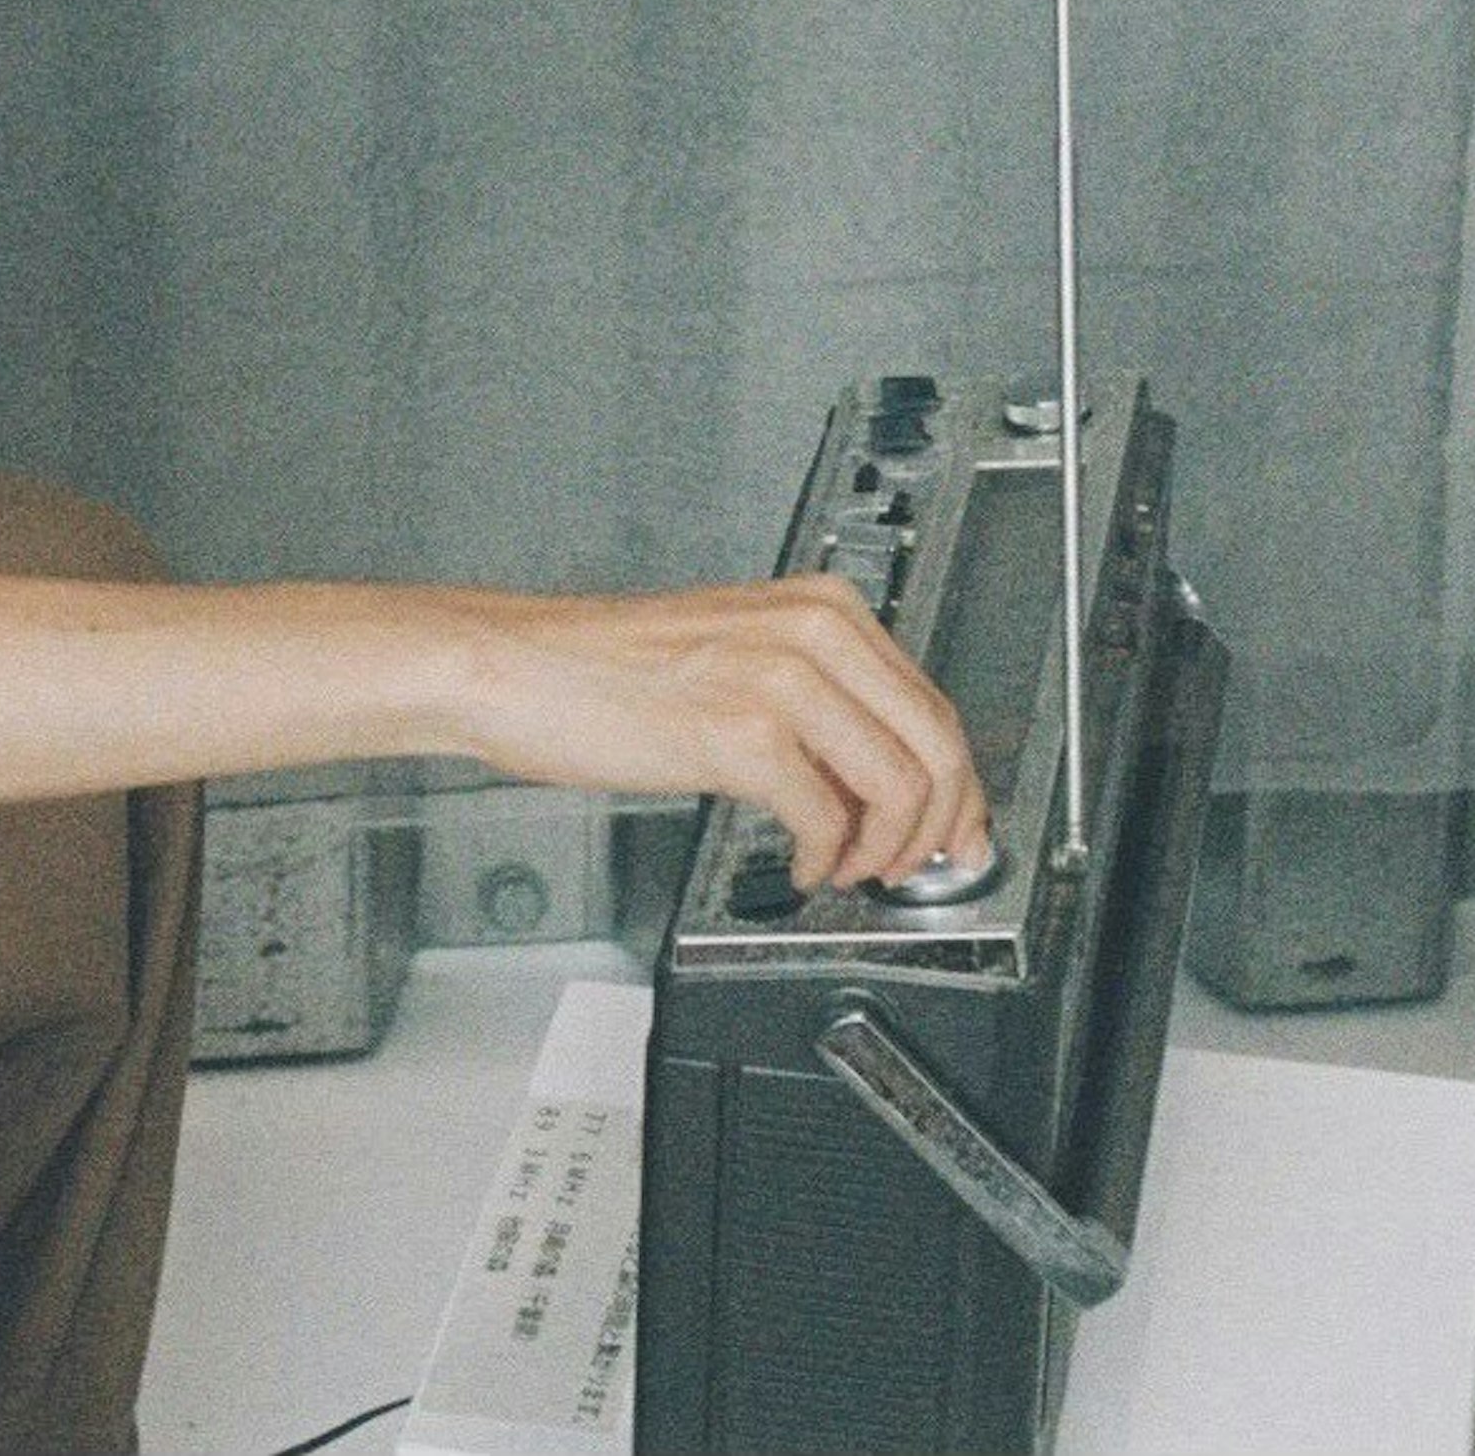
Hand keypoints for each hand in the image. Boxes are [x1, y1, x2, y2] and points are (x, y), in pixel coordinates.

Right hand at [441, 576, 988, 893]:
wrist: (517, 667)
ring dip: (884, 849)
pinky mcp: (741, 732)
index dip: (957, 784)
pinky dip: (827, 860)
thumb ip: (815, 703)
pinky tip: (803, 866)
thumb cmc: (603, 667)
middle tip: (921, 867)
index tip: (957, 829)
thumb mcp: (734, 658)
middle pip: (936, 744)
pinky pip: (827, 819)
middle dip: (942, 825)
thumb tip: (882, 783)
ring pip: (899, 785)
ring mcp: (778, 678)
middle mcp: (811, 631)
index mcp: (819, 606)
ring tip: (848, 868)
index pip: (932, 702)